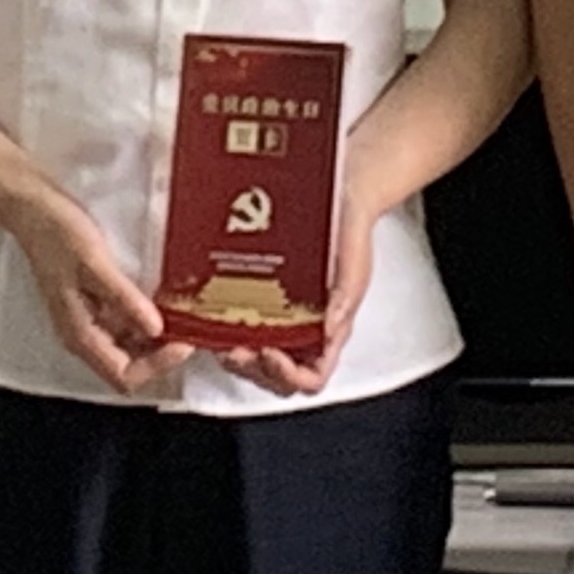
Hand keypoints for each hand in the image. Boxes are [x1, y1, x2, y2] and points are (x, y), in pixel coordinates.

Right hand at [1, 183, 191, 392]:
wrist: (34, 210)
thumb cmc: (60, 235)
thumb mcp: (95, 265)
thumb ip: (124, 299)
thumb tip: (156, 330)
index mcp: (80, 335)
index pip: (122, 375)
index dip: (155, 366)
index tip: (183, 341)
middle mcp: (84, 335)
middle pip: (128, 366)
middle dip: (161, 354)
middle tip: (191, 327)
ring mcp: (89, 321)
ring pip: (129, 347)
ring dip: (157, 338)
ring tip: (183, 314)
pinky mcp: (95, 304)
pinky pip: (125, 324)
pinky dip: (146, 319)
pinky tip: (164, 299)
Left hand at [207, 188, 392, 399]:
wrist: (338, 197)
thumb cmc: (350, 230)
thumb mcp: (354, 261)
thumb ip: (347, 295)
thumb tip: (331, 329)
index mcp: (332, 329)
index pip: (314, 377)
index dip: (289, 376)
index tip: (270, 355)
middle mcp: (308, 331)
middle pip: (280, 376)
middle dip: (254, 369)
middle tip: (234, 350)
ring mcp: (287, 319)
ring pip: (259, 358)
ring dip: (238, 356)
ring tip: (222, 339)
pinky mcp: (268, 301)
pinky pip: (248, 327)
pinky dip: (231, 331)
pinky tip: (218, 317)